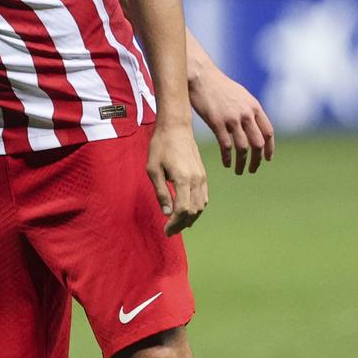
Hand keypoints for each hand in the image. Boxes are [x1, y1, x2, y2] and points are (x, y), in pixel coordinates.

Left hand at [147, 119, 207, 236]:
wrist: (176, 127)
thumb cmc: (160, 146)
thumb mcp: (153, 169)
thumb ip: (161, 192)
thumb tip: (166, 212)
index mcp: (183, 179)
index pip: (183, 210)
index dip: (175, 223)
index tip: (165, 230)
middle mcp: (196, 180)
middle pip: (194, 211)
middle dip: (182, 224)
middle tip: (169, 231)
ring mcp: (202, 177)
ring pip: (201, 206)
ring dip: (190, 218)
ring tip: (177, 225)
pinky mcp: (203, 174)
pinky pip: (204, 197)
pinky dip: (197, 208)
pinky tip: (187, 212)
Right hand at [189, 68, 274, 174]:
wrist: (201, 76)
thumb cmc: (219, 86)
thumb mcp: (240, 95)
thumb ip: (249, 110)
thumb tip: (254, 126)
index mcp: (254, 107)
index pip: (268, 132)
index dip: (270, 148)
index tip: (267, 159)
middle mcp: (246, 113)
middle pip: (258, 143)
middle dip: (257, 160)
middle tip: (253, 170)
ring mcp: (232, 118)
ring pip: (243, 148)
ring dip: (242, 163)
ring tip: (239, 171)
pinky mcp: (217, 122)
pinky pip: (226, 146)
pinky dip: (228, 158)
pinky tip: (227, 164)